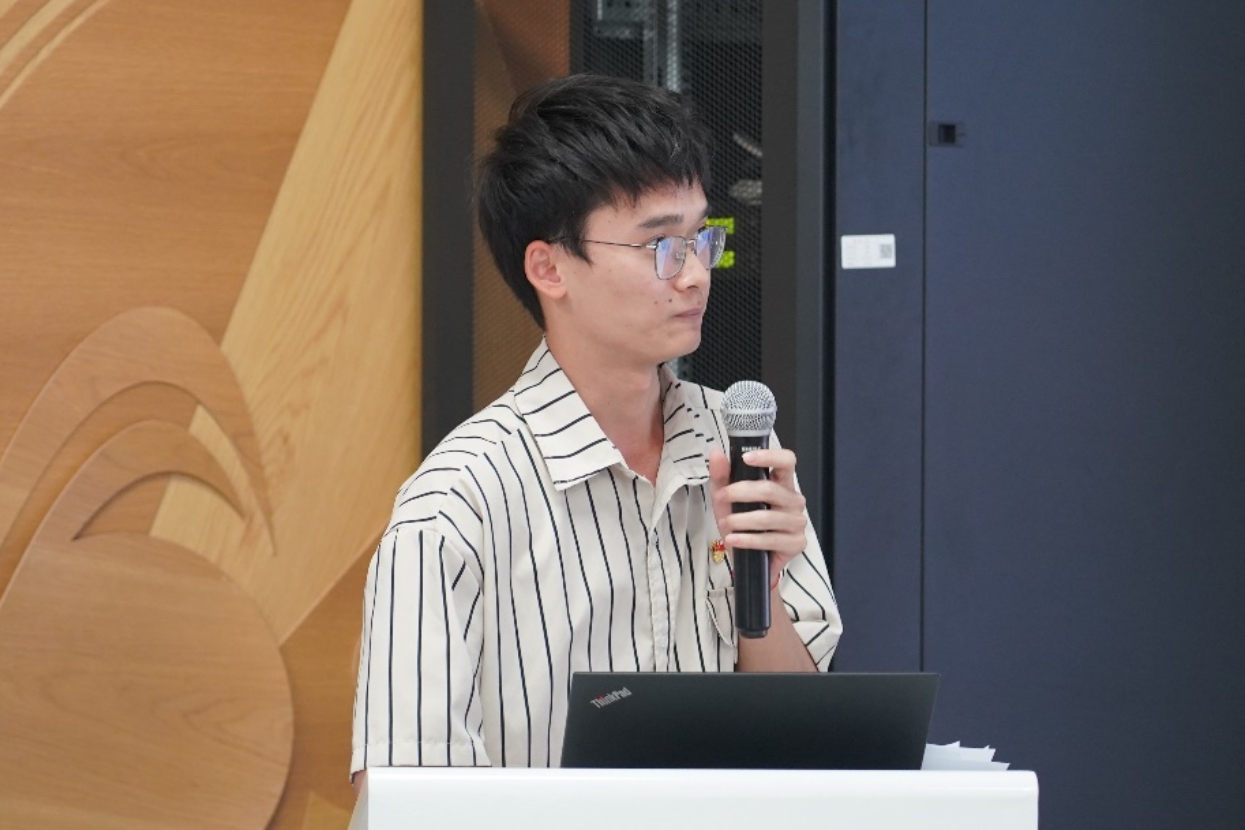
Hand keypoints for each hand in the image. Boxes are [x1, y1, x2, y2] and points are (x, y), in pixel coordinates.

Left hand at [707, 447, 807, 587]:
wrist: (746, 559)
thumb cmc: (741, 524)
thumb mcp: (726, 498)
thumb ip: (721, 476)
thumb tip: (716, 453)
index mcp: (781, 483)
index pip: (786, 461)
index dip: (769, 456)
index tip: (746, 458)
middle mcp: (793, 500)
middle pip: (770, 489)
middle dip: (740, 493)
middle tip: (721, 497)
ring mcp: (797, 522)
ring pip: (767, 517)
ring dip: (740, 520)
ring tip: (725, 523)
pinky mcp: (796, 543)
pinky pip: (770, 540)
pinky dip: (746, 540)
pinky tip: (733, 539)